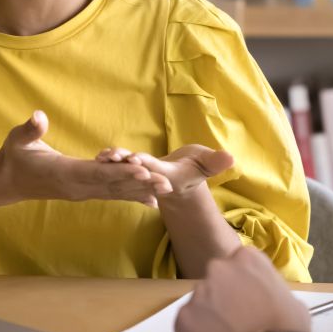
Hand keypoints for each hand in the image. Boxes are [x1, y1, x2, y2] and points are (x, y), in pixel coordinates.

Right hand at [0, 111, 171, 206]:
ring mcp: (81, 192)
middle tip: (166, 183)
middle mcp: (77, 186)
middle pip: (114, 186)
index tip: (142, 170)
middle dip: (141, 184)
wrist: (6, 182)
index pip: (97, 173)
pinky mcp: (83, 192)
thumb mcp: (17, 140)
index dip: (120, 172)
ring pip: (116, 192)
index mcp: (65, 172)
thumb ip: (30, 130)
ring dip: (142, 191)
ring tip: (166, 191)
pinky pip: (111, 195)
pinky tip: (151, 202)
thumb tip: (37, 117)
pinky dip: (132, 196)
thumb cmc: (13, 156)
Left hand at [96, 144, 233, 199]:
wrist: (185, 176)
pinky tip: (101, 155)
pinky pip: (124, 164)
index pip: (157, 169)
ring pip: (127, 168)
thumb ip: (216, 162)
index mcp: (169, 175)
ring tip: (102, 155)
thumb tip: (231, 157)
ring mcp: (144, 172)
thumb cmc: (198, 168)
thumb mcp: (208, 165)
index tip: (136, 159)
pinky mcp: (138, 167)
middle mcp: (153, 175)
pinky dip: (115, 160)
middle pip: (138, 170)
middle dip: (125, 164)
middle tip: (113, 156)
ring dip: (115, 162)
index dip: (147, 164)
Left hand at [173, 246, 311, 331]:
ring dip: (210, 315)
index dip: (245, 285)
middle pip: (218, 280)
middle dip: (224, 296)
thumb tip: (265, 301)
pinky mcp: (182, 317)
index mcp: (247, 258)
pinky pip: (188, 323)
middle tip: (236, 320)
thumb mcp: (291, 301)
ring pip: (202, 302)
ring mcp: (198, 292)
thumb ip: (271, 292)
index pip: (240, 264)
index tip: (250, 301)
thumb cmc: (286, 331)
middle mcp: (218, 268)